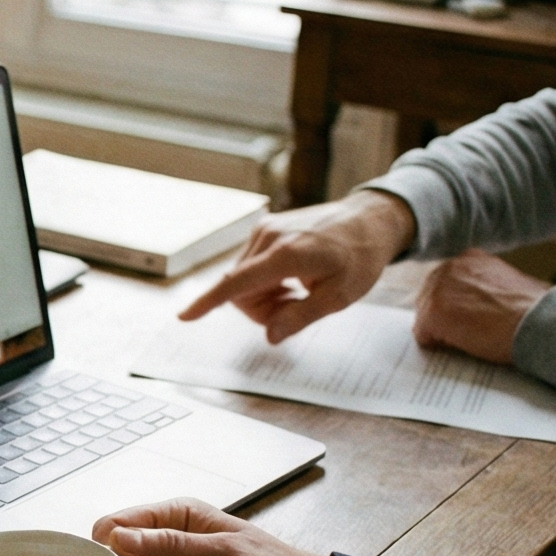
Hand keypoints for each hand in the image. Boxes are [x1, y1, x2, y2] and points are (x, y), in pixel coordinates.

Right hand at [179, 190, 415, 342]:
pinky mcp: (265, 229)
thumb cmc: (360, 256)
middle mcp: (268, 237)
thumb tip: (270, 336)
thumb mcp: (340, 296)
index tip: (184, 317)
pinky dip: (265, 281)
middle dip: (260, 309)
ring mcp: (264, 230)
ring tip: (298, 292)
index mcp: (286, 254)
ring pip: (242, 280)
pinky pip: (250, 266)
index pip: (236, 283)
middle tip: (296, 309)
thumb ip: (301, 317)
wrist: (370, 219)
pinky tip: (292, 278)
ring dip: (264, 296)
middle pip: (238, 290)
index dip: (208, 303)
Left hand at [412, 250, 546, 364]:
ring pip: (426, 317)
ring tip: (471, 338)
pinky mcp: (433, 313)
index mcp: (469, 259)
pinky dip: (438, 345)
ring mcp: (438, 289)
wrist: (540, 322)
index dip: (454, 306)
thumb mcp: (506, 285)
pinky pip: (423, 335)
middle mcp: (450, 267)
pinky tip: (462, 345)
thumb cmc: (533, 311)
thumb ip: (482, 288)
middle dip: (444, 318)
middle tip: (468, 333)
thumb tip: (471, 304)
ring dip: (443, 331)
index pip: (445, 284)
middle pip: (429, 299)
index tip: (468, 318)